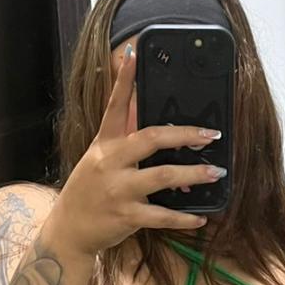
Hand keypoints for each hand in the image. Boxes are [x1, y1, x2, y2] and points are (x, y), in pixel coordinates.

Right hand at [57, 42, 223, 255]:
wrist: (68, 231)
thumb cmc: (87, 192)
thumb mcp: (98, 160)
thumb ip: (122, 139)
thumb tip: (145, 114)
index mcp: (104, 144)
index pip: (114, 106)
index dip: (124, 80)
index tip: (134, 54)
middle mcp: (110, 162)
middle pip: (150, 138)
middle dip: (184, 135)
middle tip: (211, 135)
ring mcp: (118, 189)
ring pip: (162, 176)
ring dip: (193, 174)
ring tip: (217, 172)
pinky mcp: (126, 216)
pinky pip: (161, 216)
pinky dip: (183, 218)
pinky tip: (200, 218)